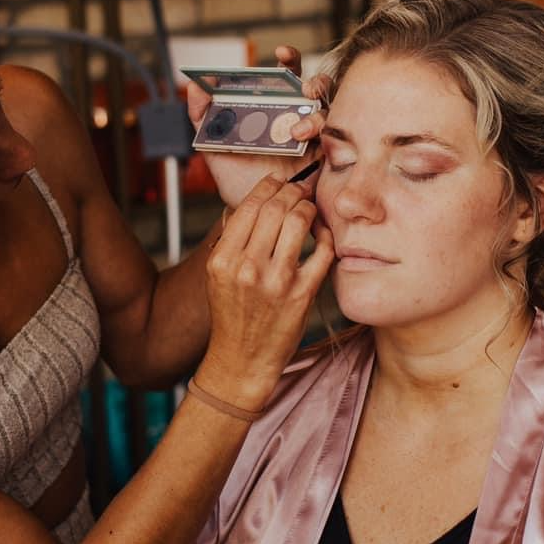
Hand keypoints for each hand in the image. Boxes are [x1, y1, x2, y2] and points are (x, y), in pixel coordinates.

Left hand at [186, 45, 327, 211]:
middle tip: (304, 90)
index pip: (288, 75)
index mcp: (276, 107)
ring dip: (316, 117)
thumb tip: (196, 86)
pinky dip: (331, 140)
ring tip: (297, 133)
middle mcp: (300, 117)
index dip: (290, 59)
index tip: (282, 54)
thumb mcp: (214, 145)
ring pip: (329, 113)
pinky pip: (340, 143)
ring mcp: (317, 137)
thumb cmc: (237, 176)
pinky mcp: (329, 159)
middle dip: (315, 83)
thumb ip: (202, 115)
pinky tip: (315, 148)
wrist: (252, 212)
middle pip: (318, 88)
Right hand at [199, 175, 334, 408]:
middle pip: (275, 208)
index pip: (249, 206)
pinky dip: (325, 236)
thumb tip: (251, 205)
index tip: (278, 183)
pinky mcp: (301, 295)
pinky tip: (322, 234)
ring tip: (309, 209)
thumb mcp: (217, 276)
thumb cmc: (232, 315)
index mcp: (223, 259)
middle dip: (292, 192)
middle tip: (299, 191)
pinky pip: (321, 252)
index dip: (268, 186)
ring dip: (308, 208)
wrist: (242, 360)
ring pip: (298, 222)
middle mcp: (246, 268)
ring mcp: (276, 282)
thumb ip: (231, 240)